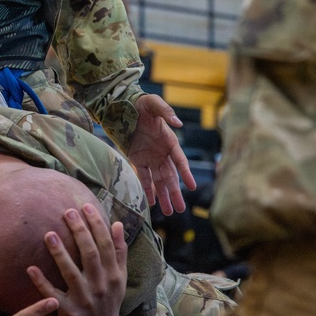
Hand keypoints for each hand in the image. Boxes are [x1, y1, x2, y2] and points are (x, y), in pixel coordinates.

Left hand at [28, 207, 126, 315]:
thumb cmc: (109, 299)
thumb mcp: (119, 277)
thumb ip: (119, 251)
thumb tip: (117, 224)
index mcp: (113, 275)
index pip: (105, 245)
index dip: (97, 225)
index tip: (86, 206)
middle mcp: (100, 285)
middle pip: (90, 255)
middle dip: (79, 232)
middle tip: (67, 212)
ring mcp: (84, 298)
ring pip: (71, 273)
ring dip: (60, 253)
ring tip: (48, 234)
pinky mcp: (68, 310)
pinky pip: (53, 294)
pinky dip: (42, 282)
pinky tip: (30, 268)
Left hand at [128, 94, 195, 214]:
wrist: (123, 106)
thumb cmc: (141, 103)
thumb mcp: (153, 103)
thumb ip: (165, 111)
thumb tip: (178, 123)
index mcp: (169, 141)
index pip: (180, 160)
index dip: (186, 173)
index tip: (192, 187)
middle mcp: (162, 152)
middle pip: (171, 176)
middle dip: (175, 193)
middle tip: (180, 210)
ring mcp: (150, 157)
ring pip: (159, 180)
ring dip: (164, 196)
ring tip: (169, 212)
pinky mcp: (138, 159)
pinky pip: (144, 177)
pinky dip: (148, 189)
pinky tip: (152, 202)